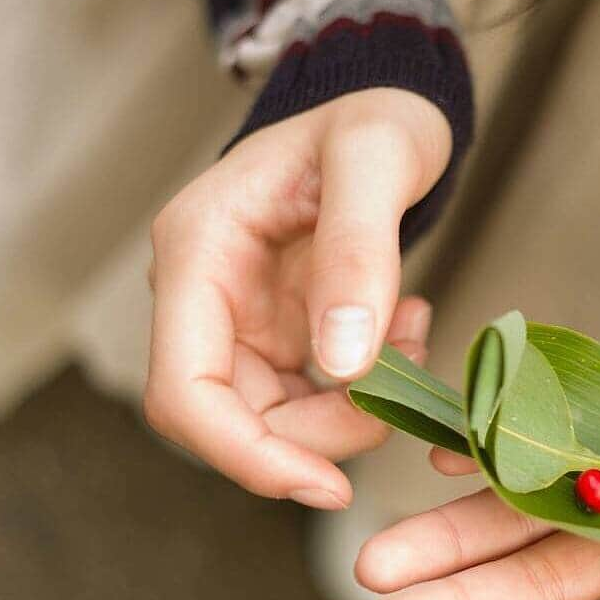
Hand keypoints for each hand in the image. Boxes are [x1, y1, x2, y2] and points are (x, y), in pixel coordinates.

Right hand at [144, 88, 450, 507]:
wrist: (381, 113)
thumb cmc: (373, 119)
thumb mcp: (377, 159)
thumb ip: (359, 254)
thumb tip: (342, 364)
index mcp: (196, 251)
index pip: (183, 391)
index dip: (244, 456)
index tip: (326, 487)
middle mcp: (202, 295)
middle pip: (228, 420)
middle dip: (319, 436)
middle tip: (401, 397)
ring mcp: (237, 320)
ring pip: (274, 421)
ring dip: (352, 412)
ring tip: (415, 337)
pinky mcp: (277, 335)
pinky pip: (311, 398)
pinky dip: (365, 390)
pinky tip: (408, 332)